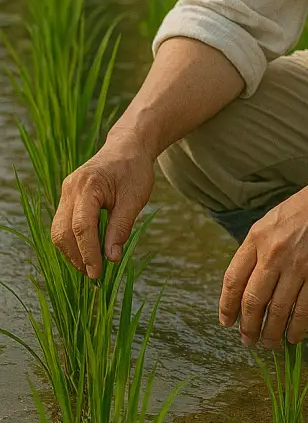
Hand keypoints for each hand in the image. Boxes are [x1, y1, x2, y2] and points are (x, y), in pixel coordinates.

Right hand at [51, 132, 154, 278]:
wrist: (127, 147)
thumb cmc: (134, 170)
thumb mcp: (134, 199)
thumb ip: (121, 227)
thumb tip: (112, 258)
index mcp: (88, 185)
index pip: (82, 226)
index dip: (88, 252)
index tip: (97, 272)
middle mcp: (70, 188)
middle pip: (62, 231)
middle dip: (76, 256)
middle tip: (94, 275)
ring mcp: (66, 192)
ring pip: (58, 230)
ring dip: (72, 251)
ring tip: (91, 266)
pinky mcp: (67, 197)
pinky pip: (63, 224)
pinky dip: (73, 241)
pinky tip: (87, 251)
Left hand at [218, 174, 307, 348]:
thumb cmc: (307, 207)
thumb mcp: (272, 220)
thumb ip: (258, 247)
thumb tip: (247, 281)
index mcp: (256, 238)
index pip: (233, 279)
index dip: (227, 305)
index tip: (226, 321)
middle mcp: (273, 253)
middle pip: (253, 300)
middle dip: (247, 326)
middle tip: (247, 340)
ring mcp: (297, 265)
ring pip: (277, 310)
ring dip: (271, 333)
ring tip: (269, 344)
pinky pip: (303, 310)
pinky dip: (296, 328)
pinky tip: (293, 338)